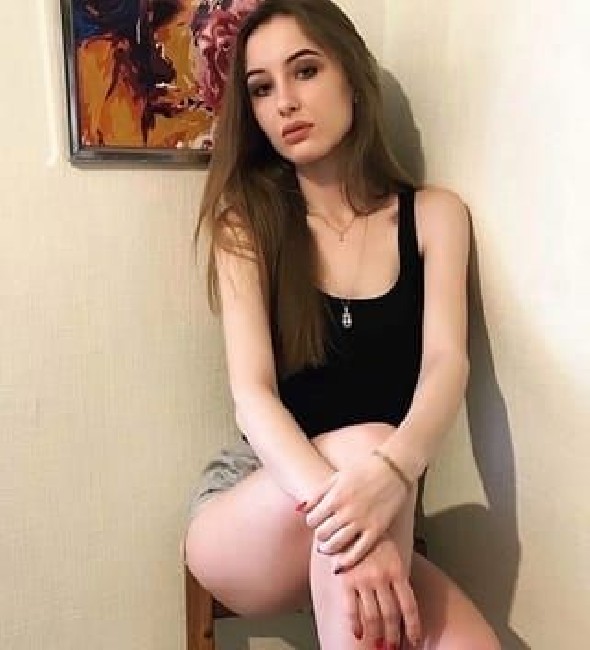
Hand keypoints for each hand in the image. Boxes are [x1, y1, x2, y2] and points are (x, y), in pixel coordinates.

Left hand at [302, 451, 411, 568]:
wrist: (393, 468)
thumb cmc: (364, 469)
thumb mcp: (337, 477)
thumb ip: (318, 493)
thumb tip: (300, 509)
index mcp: (335, 496)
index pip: (312, 519)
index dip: (312, 521)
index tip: (317, 520)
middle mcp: (346, 511)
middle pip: (322, 533)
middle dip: (320, 534)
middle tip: (323, 533)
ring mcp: (362, 521)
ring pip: (336, 545)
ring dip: (328, 549)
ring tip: (327, 548)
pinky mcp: (376, 530)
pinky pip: (358, 552)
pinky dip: (346, 561)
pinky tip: (340, 564)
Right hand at [335, 536, 420, 647]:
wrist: (350, 517)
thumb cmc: (372, 533)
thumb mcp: (392, 549)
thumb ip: (397, 571)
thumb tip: (402, 596)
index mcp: (397, 569)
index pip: (409, 606)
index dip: (412, 626)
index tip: (414, 639)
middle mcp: (382, 577)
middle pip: (391, 615)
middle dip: (393, 635)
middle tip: (393, 647)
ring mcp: (363, 579)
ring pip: (372, 616)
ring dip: (376, 635)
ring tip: (378, 645)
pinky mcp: (345, 580)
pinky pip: (351, 609)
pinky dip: (355, 625)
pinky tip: (358, 633)